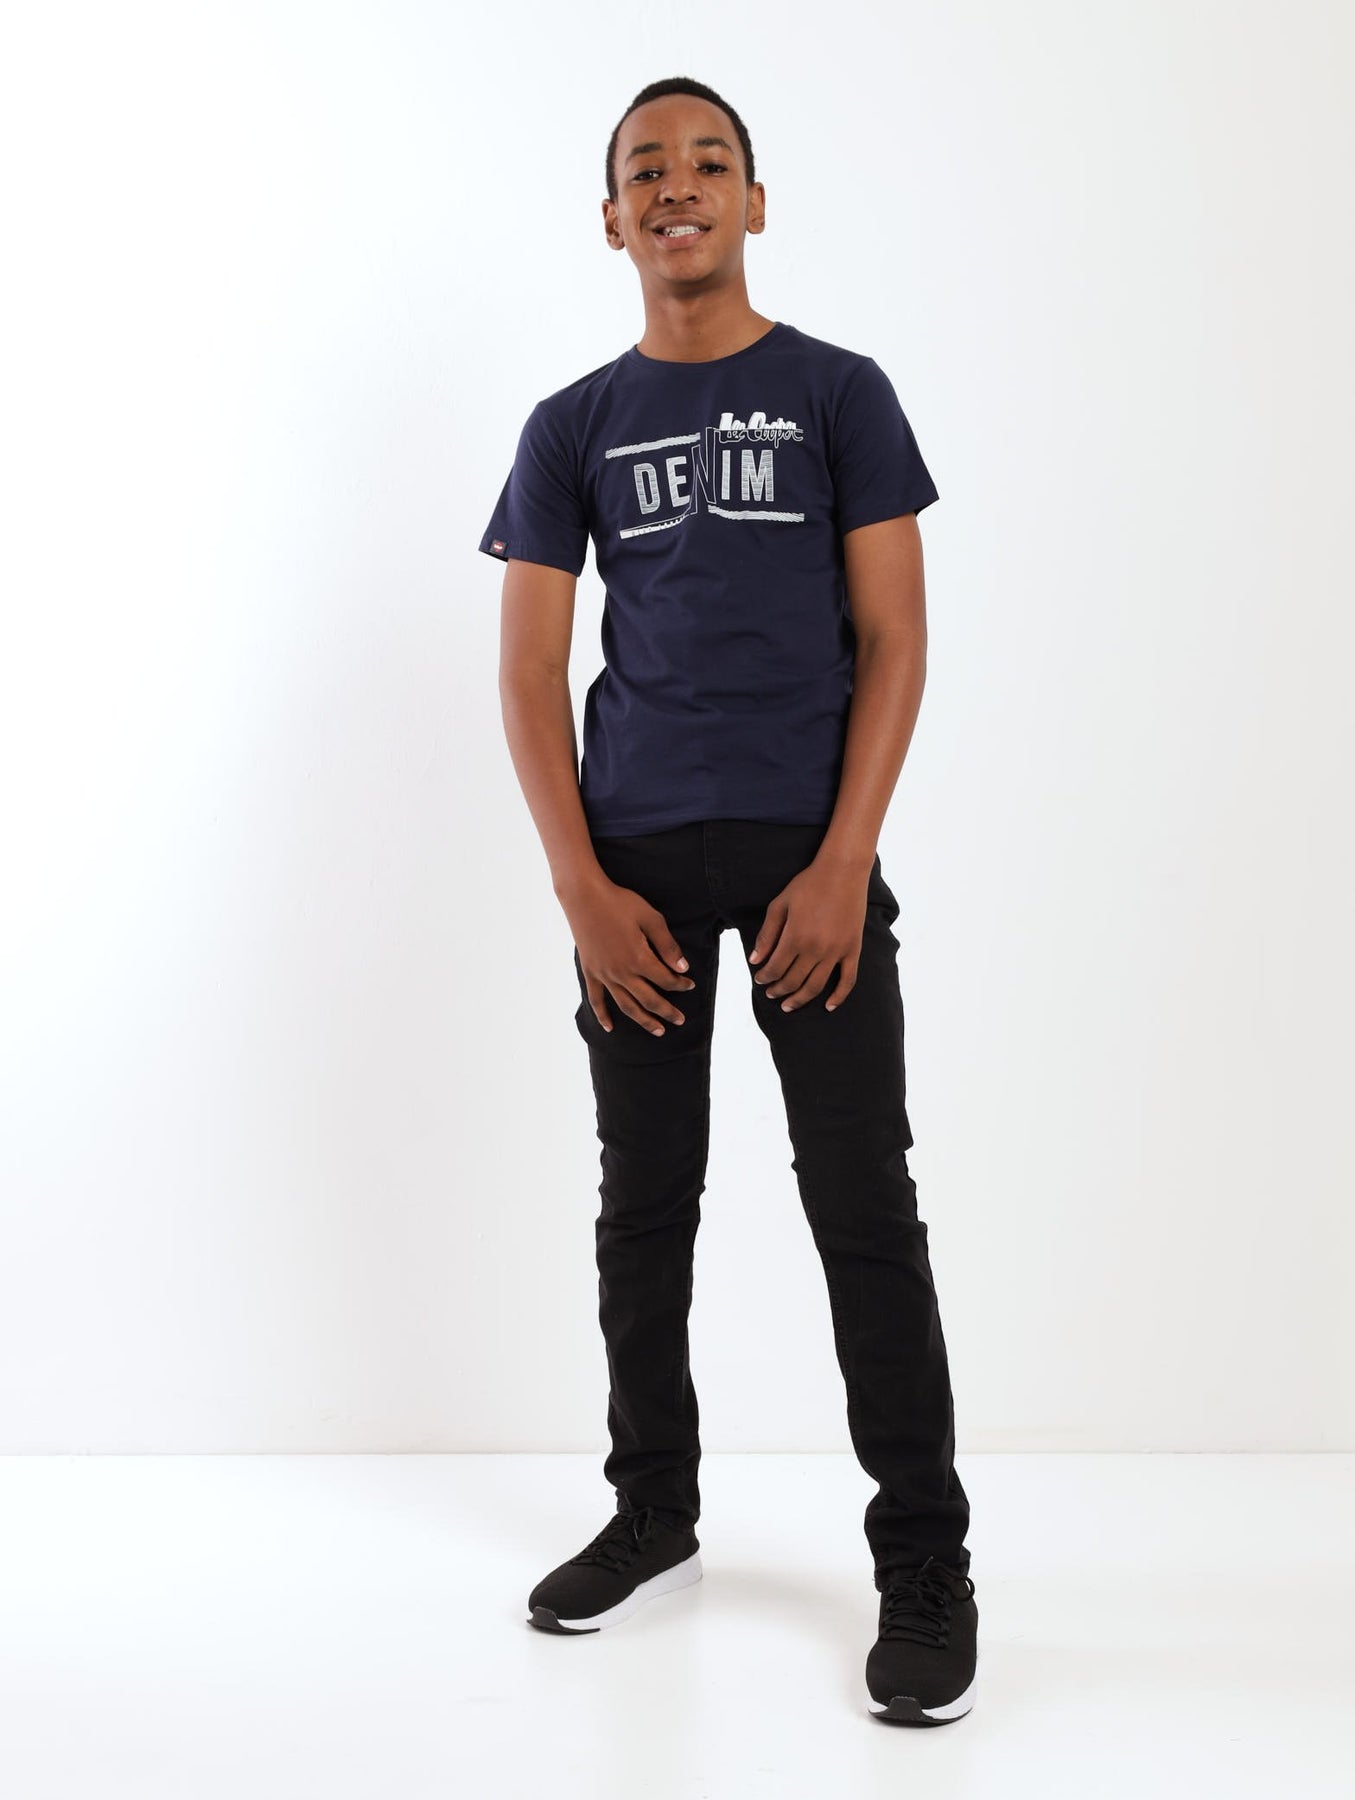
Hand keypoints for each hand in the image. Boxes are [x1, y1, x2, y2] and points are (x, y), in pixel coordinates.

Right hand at [560, 872, 695, 1035]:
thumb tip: (683, 967)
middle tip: (680, 1020)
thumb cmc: (620, 903)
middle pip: (649, 1000)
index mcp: (639, 958)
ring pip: (627, 1005)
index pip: (666, 980)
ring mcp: (604, 974)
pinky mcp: (590, 972)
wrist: (584, 897)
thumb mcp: (651, 918)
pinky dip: (603, 1015)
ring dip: (643, 1021)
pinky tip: (610, 1028)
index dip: (680, 984)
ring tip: (658, 1031)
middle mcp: (622, 972)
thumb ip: (667, 945)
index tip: (690, 984)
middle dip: (667, 1012)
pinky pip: (596, 999)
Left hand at [748, 855, 871, 1012]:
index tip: (760, 980)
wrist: (843, 871)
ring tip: (789, 1005)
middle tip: (771, 994)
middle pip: (793, 981)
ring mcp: (836, 951)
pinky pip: (848, 980)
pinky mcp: (853, 949)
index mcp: (795, 937)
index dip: (765, 977)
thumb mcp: (780, 905)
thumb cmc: (808, 884)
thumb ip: (766, 934)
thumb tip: (755, 961)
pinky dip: (838, 996)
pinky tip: (828, 1006)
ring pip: (816, 986)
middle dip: (779, 990)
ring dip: (800, 999)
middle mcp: (815, 949)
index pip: (775, 968)